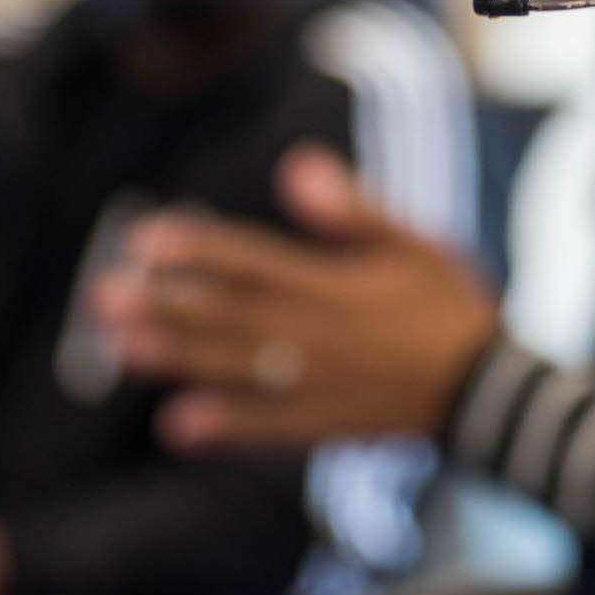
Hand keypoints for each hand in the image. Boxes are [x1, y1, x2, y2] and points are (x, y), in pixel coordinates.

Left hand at [89, 145, 499, 448]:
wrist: (490, 391)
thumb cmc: (450, 306)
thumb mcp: (416, 242)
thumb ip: (353, 210)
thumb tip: (296, 166)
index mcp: (338, 286)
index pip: (257, 264)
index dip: (202, 252)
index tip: (148, 240)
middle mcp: (321, 336)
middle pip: (232, 318)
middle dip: (167, 306)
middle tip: (104, 297)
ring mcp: (321, 384)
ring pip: (239, 369)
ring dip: (178, 360)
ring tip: (122, 350)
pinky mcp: (327, 424)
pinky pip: (271, 428)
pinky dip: (227, 427)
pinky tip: (179, 425)